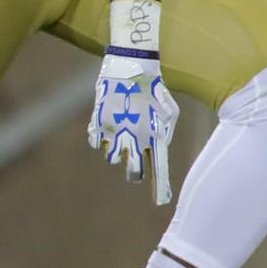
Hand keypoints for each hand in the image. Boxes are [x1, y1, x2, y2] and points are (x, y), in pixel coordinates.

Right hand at [88, 50, 177, 203]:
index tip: (162, 201)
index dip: (160, 186)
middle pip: (133, 172)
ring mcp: (115, 133)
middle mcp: (135, 138)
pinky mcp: (98, 125)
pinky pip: (97, 144)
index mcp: (155, 134)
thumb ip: (163, 133)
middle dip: (134, 172)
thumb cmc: (154, 89)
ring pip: (112, 159)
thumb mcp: (168, 111)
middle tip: (136, 160)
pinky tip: (111, 120)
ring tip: (124, 128)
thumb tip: (156, 150)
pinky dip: (103, 137)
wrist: (131, 66)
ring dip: (118, 150)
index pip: (158, 168)